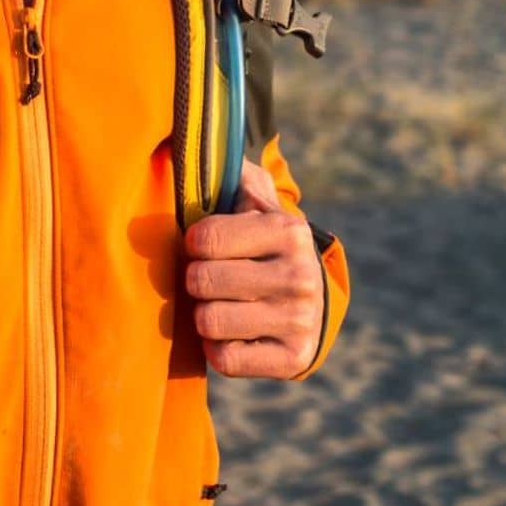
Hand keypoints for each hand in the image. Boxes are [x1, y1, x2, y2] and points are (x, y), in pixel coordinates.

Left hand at [182, 159, 324, 378]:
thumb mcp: (255, 201)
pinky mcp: (293, 359)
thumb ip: (230, 173)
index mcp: (288, 231)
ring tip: (220, 303)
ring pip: (209, 322)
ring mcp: (300, 321)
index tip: (201, 244)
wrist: (313, 300)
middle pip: (202, 281)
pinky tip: (233, 333)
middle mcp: (300, 276)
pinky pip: (224, 360)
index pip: (204, 240)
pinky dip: (217, 347)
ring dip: (204, 314)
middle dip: (196, 279)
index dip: (192, 243)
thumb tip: (203, 145)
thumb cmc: (264, 243)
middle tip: (209, 278)